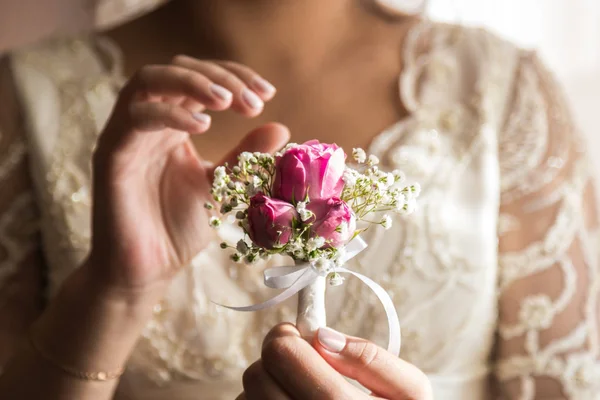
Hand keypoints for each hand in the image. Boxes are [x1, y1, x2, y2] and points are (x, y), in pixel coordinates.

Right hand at [88, 55, 289, 297]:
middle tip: (252, 101)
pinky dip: (169, 114)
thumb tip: (280, 127)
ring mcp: (126, 135)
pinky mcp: (111, 155)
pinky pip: (134, 119)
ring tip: (227, 101)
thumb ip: (244, 155)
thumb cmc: (179, 227)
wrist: (147, 269)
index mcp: (173, 124)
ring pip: (149, 81)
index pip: (200, 79)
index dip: (234, 77)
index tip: (267, 94)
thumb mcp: (222, 185)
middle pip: (177, 69)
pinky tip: (203, 128)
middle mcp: (148, 122)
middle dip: (219, 77)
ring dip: (192, 83)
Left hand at [239, 324, 432, 399]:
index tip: (300, 338)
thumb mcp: (409, 394)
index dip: (287, 337)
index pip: (283, 354)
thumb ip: (372, 359)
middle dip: (277, 361)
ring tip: (299, 394)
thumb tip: (323, 337)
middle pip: (257, 375)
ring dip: (268, 388)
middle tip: (300, 364)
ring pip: (247, 398)